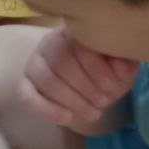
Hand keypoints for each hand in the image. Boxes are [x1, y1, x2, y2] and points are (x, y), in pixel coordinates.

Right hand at [21, 27, 138, 128]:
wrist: (91, 82)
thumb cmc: (108, 68)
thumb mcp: (121, 62)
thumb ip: (123, 60)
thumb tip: (121, 68)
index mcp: (74, 30)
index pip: (78, 44)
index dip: (96, 67)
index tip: (113, 86)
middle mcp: (50, 42)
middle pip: (60, 62)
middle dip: (85, 87)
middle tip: (104, 103)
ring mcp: (34, 64)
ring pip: (47, 80)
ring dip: (72, 100)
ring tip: (94, 114)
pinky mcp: (26, 85)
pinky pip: (28, 96)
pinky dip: (48, 109)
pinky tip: (68, 118)